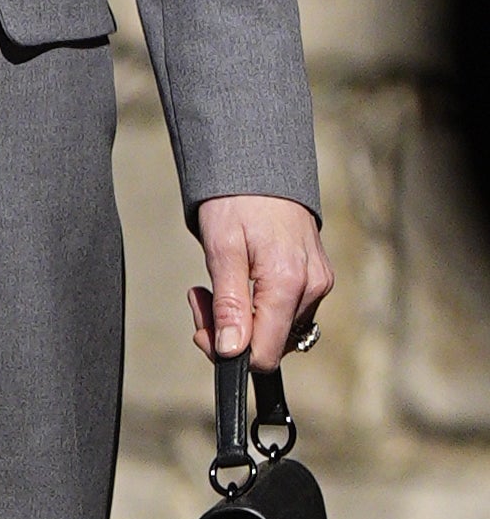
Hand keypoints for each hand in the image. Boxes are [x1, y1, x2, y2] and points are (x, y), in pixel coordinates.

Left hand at [191, 193, 332, 370]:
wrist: (262, 164)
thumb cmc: (237, 202)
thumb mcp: (222, 249)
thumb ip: (229, 304)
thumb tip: (230, 351)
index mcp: (289, 282)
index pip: (264, 353)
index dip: (228, 352)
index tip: (201, 326)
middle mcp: (312, 288)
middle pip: (270, 344)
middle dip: (229, 333)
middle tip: (201, 298)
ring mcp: (318, 285)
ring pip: (276, 331)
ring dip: (241, 320)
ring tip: (214, 286)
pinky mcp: (316, 280)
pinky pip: (285, 313)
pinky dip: (258, 307)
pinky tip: (238, 283)